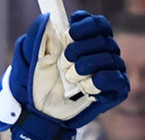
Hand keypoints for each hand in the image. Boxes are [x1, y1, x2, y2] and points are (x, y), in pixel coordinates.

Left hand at [0, 11, 128, 139]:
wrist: (34, 114)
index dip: (86, 26)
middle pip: (103, 39)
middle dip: (81, 48)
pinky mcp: (114, 90)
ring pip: (111, 57)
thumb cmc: (32, 86)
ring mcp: (108, 72)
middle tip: (64, 62)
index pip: (97, 25)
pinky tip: (87, 86)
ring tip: (70, 76)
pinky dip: (102, 80)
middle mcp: (99, 54)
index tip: (70, 34)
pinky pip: (117, 79)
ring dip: (88, 65)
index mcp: (83, 43)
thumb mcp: (27, 61)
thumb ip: (34, 39)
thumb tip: (45, 20)